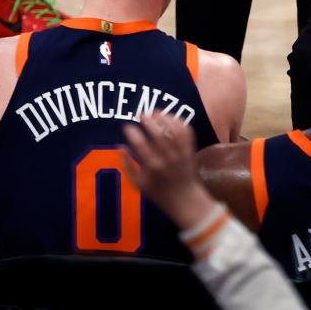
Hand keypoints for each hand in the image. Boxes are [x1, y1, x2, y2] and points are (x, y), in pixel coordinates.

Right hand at [122, 113, 216, 230]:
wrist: (184, 198)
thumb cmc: (158, 192)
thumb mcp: (138, 183)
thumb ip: (127, 165)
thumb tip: (119, 146)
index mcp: (152, 168)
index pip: (141, 145)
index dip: (133, 133)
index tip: (127, 126)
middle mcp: (167, 159)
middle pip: (158, 135)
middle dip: (149, 122)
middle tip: (141, 113)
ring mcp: (181, 154)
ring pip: (174, 131)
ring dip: (165, 118)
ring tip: (155, 111)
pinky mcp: (190, 151)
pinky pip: (187, 132)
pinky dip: (179, 122)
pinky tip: (170, 117)